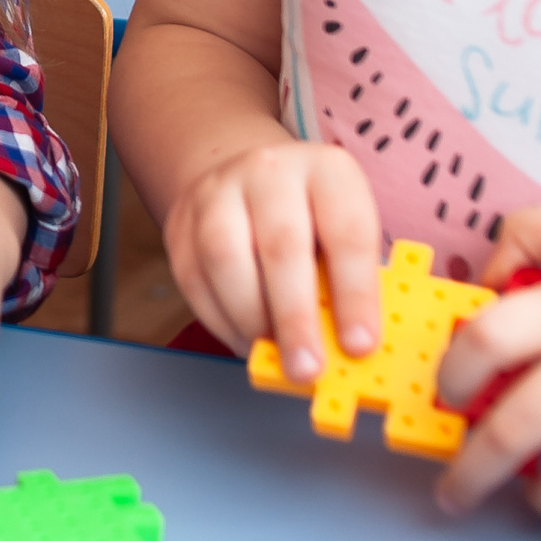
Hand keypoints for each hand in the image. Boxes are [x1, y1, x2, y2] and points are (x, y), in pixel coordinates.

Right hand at [161, 135, 382, 382]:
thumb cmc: (310, 218)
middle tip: (308, 368)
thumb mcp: (343, 230)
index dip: (355, 293)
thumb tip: (353, 348)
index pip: (346, 232)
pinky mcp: (182, 223)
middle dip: (295, 318)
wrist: (247, 177)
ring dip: (252, 320)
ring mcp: (219, 193)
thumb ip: (349, 281)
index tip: (359, 345)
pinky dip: (222, 322)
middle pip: (281, 245)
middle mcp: (270, 172)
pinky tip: (247, 340)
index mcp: (327, 171)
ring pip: (226, 259)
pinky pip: (195, 280)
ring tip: (274, 354)